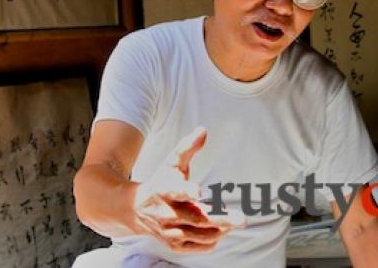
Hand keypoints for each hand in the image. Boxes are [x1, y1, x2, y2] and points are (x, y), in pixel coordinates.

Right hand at [132, 126, 243, 252]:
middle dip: (220, 219)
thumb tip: (203, 130)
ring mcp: (169, 232)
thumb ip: (187, 147)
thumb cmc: (161, 181)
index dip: (188, 191)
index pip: (177, 191)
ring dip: (220, 229)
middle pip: (196, 219)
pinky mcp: (174, 245)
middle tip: (242, 219)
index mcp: (164, 190)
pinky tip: (222, 230)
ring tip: (236, 221)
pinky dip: (212, 240)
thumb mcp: (172, 162)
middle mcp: (166, 214)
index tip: (200, 192)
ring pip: (200, 235)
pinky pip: (198, 247)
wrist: (135, 209)